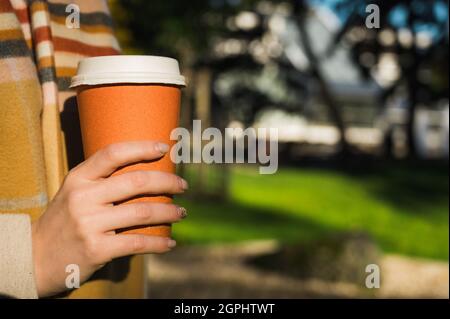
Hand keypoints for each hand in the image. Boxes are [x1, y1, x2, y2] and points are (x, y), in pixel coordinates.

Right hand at [31, 141, 187, 296]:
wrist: (37, 256)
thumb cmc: (66, 219)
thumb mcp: (75, 191)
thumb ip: (102, 180)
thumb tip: (148, 171)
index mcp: (79, 178)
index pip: (113, 153)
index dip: (142, 147)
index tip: (164, 147)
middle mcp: (83, 197)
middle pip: (136, 181)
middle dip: (167, 181)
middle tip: (183, 185)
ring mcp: (89, 223)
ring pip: (142, 212)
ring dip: (169, 212)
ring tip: (182, 212)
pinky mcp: (97, 249)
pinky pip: (137, 243)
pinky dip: (159, 243)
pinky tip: (170, 242)